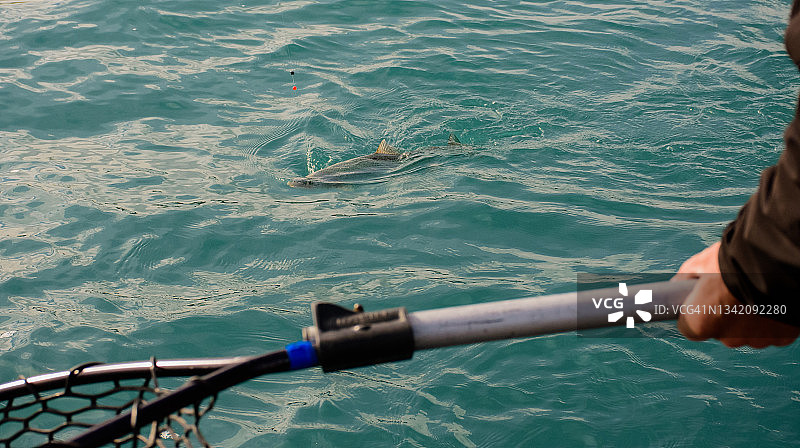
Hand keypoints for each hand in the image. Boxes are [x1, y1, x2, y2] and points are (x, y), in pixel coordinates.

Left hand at [673, 242, 798, 347]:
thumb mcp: (698, 264)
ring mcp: (756, 340)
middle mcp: (728, 339)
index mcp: (701, 324)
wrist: (772, 260)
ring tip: (754, 293)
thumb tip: (678, 285)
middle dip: (725, 314)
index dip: (695, 314)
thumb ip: (686, 280)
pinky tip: (771, 300)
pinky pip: (773, 330)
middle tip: (733, 292)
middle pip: (722, 331)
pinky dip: (772, 318)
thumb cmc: (730, 261)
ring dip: (750, 317)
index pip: (691, 329)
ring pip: (749, 332)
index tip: (702, 303)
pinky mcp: (781, 337)